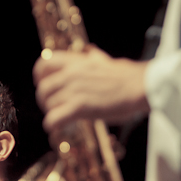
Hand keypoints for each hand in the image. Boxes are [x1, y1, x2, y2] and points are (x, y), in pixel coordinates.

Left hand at [33, 46, 149, 131]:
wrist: (140, 86)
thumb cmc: (127, 76)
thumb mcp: (106, 61)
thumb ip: (94, 58)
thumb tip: (91, 52)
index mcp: (76, 61)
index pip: (43, 64)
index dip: (40, 77)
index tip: (44, 85)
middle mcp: (70, 74)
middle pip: (43, 89)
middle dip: (46, 101)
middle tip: (55, 107)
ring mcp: (73, 90)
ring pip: (48, 105)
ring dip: (52, 114)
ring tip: (61, 119)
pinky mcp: (79, 107)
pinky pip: (54, 119)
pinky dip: (52, 125)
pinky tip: (57, 129)